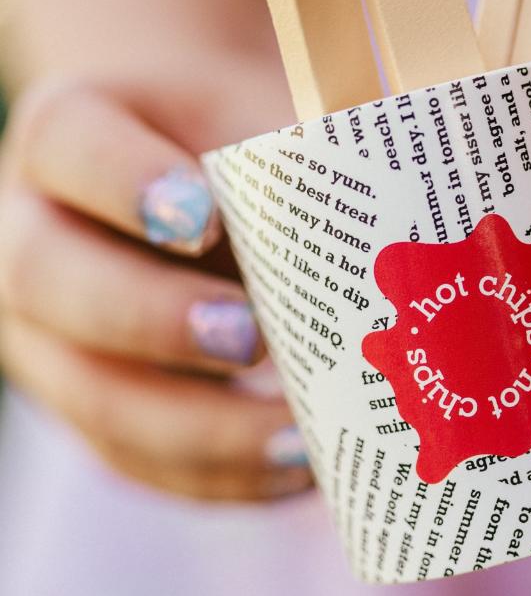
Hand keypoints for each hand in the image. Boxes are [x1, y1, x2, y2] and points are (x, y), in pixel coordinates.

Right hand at [0, 59, 313, 499]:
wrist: (204, 180)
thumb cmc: (243, 144)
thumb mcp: (264, 121)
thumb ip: (309, 155)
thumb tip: (425, 206)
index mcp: (73, 135)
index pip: (69, 140)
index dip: (124, 181)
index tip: (204, 214)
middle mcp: (38, 232)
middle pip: (47, 279)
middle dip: (150, 318)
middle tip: (248, 339)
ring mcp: (54, 331)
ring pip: (87, 392)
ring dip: (192, 427)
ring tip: (294, 440)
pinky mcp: (99, 402)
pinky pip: (133, 457)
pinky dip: (217, 474)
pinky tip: (297, 467)